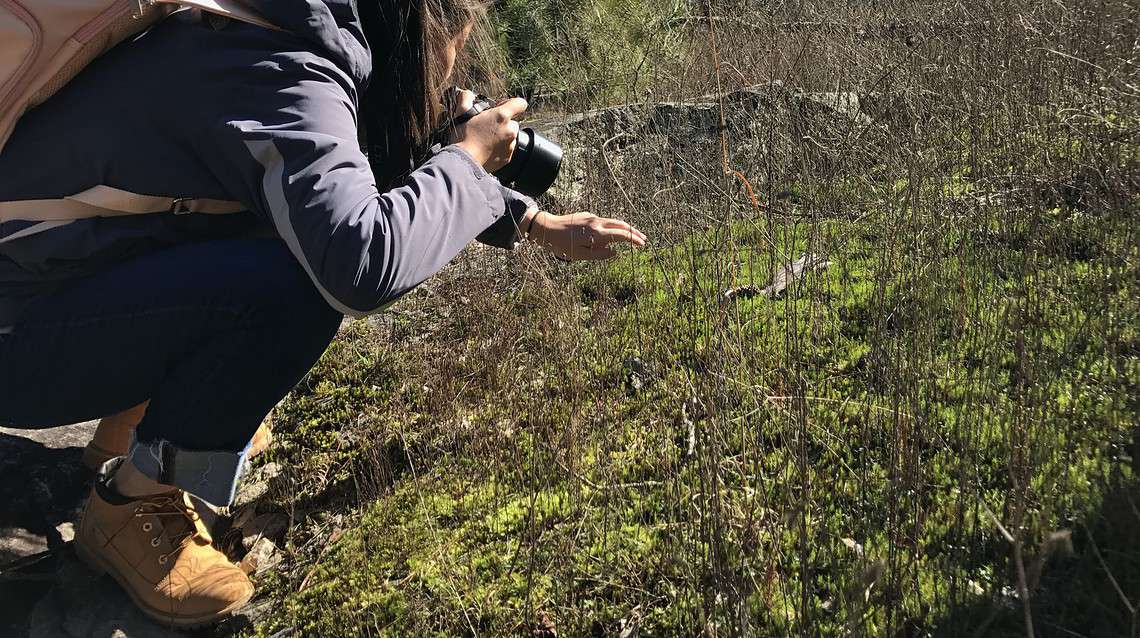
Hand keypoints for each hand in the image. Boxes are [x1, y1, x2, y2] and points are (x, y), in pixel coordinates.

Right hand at [451, 89, 527, 171]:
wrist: (464, 162)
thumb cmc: (463, 137)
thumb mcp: (461, 112)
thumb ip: (466, 97)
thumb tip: (468, 94)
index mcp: (502, 116)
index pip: (520, 103)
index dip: (512, 103)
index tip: (501, 108)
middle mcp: (510, 130)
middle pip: (513, 122)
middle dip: (503, 123)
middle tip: (487, 126)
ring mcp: (510, 145)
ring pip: (510, 136)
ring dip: (501, 136)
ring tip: (486, 139)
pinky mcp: (507, 158)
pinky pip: (507, 149)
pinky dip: (499, 148)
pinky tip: (487, 148)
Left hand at [528, 211, 646, 260]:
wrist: (547, 228)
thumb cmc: (562, 245)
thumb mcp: (581, 256)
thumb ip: (599, 254)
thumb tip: (614, 252)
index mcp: (597, 234)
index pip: (621, 235)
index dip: (633, 239)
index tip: (642, 244)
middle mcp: (597, 223)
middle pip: (621, 225)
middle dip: (633, 232)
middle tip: (643, 239)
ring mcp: (592, 218)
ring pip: (613, 221)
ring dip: (624, 228)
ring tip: (631, 236)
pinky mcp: (587, 216)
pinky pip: (603, 222)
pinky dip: (611, 227)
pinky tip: (610, 235)